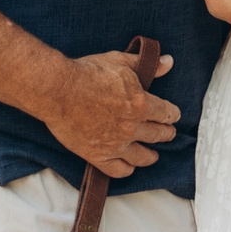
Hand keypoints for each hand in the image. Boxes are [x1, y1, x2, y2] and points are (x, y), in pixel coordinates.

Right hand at [44, 49, 180, 178]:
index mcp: (142, 104)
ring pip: (142, 157)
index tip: (173, 116)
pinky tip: (129, 167)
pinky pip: (118, 170)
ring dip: (151, 156)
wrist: (57, 89)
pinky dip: (127, 170)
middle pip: (158, 135)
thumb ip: (147, 66)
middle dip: (166, 134)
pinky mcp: (97, 155)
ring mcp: (115, 144)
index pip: (167, 114)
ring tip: (153, 156)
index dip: (172, 115)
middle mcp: (132, 127)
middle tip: (168, 134)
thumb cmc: (87, 73)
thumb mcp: (121, 61)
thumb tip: (169, 61)